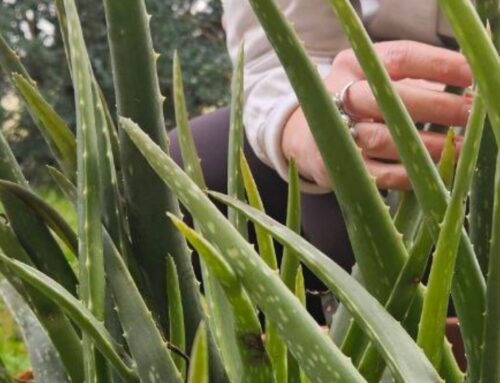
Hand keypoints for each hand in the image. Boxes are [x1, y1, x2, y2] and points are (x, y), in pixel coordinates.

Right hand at [282, 40, 471, 189]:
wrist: (303, 134)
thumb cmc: (353, 102)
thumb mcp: (373, 76)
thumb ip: (412, 79)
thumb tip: (464, 93)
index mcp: (353, 65)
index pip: (399, 58)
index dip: (438, 65)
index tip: (469, 74)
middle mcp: (338, 94)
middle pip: (386, 97)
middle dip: (435, 106)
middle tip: (467, 113)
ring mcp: (334, 133)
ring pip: (381, 139)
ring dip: (425, 145)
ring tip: (456, 147)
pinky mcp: (335, 167)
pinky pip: (377, 174)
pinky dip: (408, 174)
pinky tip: (431, 171)